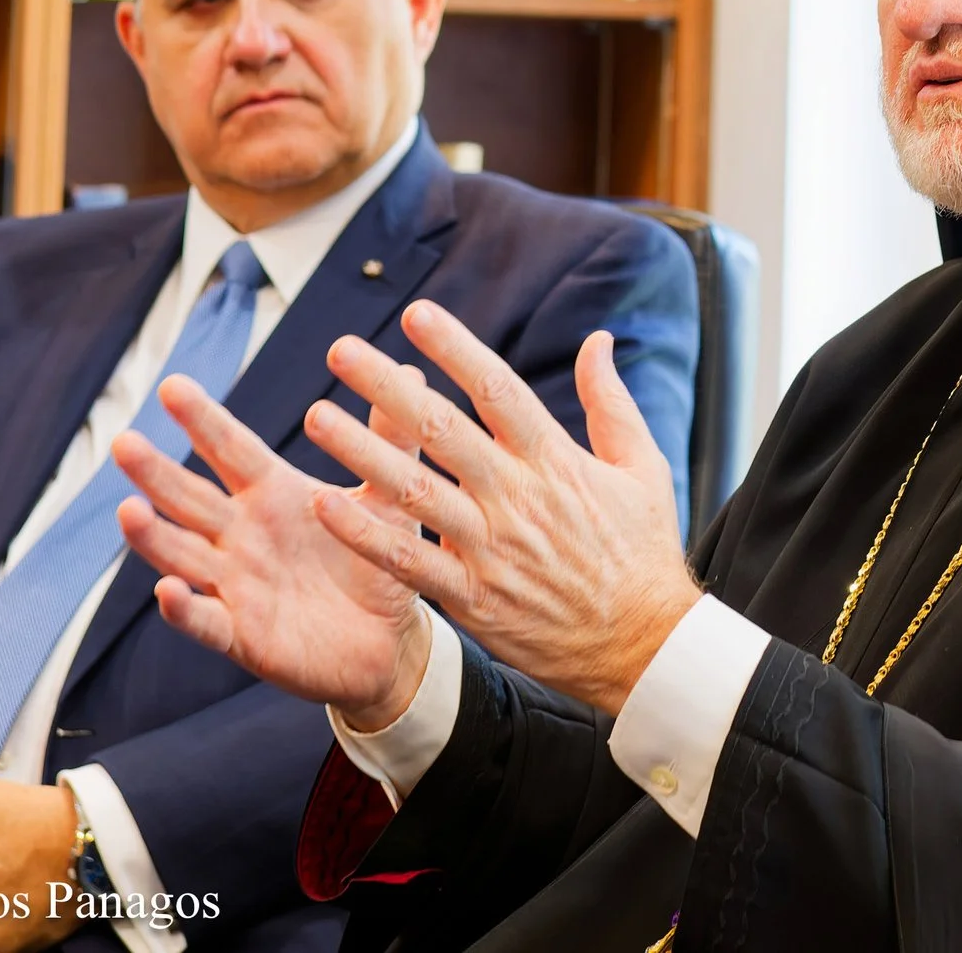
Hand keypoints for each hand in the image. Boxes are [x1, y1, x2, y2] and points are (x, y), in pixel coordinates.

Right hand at [114, 378, 435, 729]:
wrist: (391, 644)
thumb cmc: (381, 561)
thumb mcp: (392, 498)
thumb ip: (393, 440)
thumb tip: (413, 373)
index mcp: (273, 494)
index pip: (231, 450)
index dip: (203, 420)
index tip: (173, 384)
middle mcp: (244, 535)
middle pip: (191, 498)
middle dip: (156, 473)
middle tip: (124, 442)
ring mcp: (237, 585)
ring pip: (185, 556)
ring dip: (155, 537)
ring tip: (128, 512)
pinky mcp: (243, 635)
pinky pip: (207, 621)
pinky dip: (186, 609)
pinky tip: (167, 592)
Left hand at [306, 303, 699, 715]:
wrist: (644, 646)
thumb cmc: (642, 551)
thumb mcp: (643, 467)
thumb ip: (610, 401)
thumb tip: (598, 339)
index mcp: (556, 461)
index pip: (498, 390)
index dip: (455, 349)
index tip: (416, 314)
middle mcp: (517, 498)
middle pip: (442, 431)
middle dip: (387, 387)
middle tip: (342, 351)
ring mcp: (491, 550)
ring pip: (415, 493)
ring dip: (362, 453)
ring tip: (317, 416)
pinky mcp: (474, 598)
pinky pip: (410, 563)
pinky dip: (366, 536)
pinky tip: (325, 506)